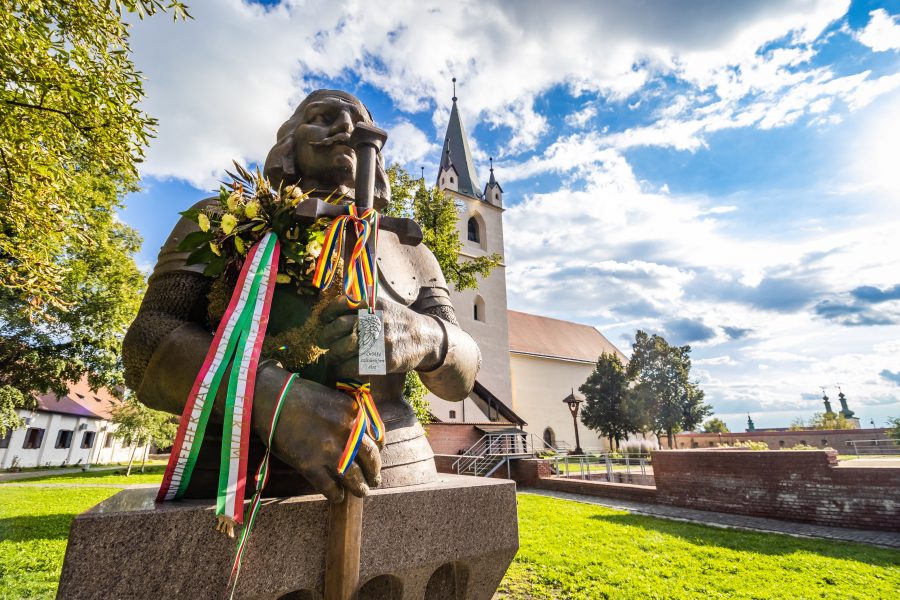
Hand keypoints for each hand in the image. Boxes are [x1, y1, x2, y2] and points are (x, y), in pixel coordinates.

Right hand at [258, 373, 381, 502]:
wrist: (271, 398)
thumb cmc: (300, 395)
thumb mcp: (333, 399)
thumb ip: (349, 417)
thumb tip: (360, 435)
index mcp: (354, 413)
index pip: (376, 438)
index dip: (377, 451)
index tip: (376, 457)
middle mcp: (347, 433)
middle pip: (370, 458)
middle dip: (374, 472)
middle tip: (374, 480)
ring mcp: (329, 450)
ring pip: (353, 477)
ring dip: (359, 488)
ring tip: (362, 492)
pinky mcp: (310, 465)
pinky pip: (329, 486)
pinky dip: (335, 494)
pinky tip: (337, 496)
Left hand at [317, 295, 442, 378]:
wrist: (427, 339)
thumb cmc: (400, 322)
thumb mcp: (385, 306)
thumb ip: (363, 305)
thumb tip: (335, 309)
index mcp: (374, 305)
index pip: (343, 304)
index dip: (328, 312)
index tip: (323, 319)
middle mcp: (376, 320)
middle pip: (340, 327)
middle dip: (325, 335)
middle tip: (322, 341)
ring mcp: (380, 341)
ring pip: (344, 347)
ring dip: (332, 354)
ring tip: (331, 356)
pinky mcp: (384, 360)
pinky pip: (354, 365)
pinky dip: (342, 368)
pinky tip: (341, 368)